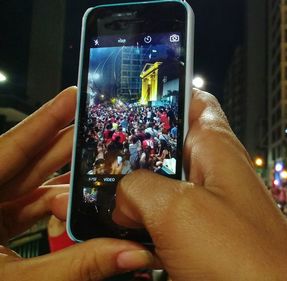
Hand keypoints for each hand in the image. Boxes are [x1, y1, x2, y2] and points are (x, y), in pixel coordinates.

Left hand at [0, 87, 154, 279]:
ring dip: (65, 183)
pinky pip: (25, 210)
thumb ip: (76, 267)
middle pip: (25, 163)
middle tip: (102, 130)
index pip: (10, 148)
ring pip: (29, 188)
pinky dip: (53, 210)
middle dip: (65, 146)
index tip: (74, 97)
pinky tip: (80, 209)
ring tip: (101, 172)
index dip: (45, 120)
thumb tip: (131, 254)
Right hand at [111, 90, 286, 279]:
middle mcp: (215, 172)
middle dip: (135, 156)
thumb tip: (123, 195)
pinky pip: (167, 222)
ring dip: (137, 197)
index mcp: (216, 147)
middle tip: (102, 165)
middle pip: (167, 148)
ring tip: (110, 207)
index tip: (125, 99)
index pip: (191, 99)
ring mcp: (209, 206)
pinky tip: (133, 238)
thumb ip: (140, 188)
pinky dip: (148, 226)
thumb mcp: (177, 210)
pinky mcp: (205, 237)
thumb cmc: (249, 260)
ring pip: (162, 188)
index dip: (160, 95)